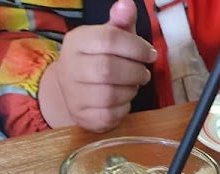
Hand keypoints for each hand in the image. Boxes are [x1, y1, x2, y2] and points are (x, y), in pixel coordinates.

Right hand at [38, 0, 155, 131]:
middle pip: (108, 69)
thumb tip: (127, 5)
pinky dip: (124, 108)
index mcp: (76, 41)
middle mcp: (70, 68)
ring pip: (109, 95)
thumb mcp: (108, 36)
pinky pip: (109, 115)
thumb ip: (120, 22)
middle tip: (144, 74)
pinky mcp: (82, 117)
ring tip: (134, 85)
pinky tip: (124, 100)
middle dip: (134, 72)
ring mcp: (73, 95)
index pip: (109, 39)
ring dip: (130, 91)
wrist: (73, 89)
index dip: (135, 46)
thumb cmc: (98, 58)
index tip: (150, 54)